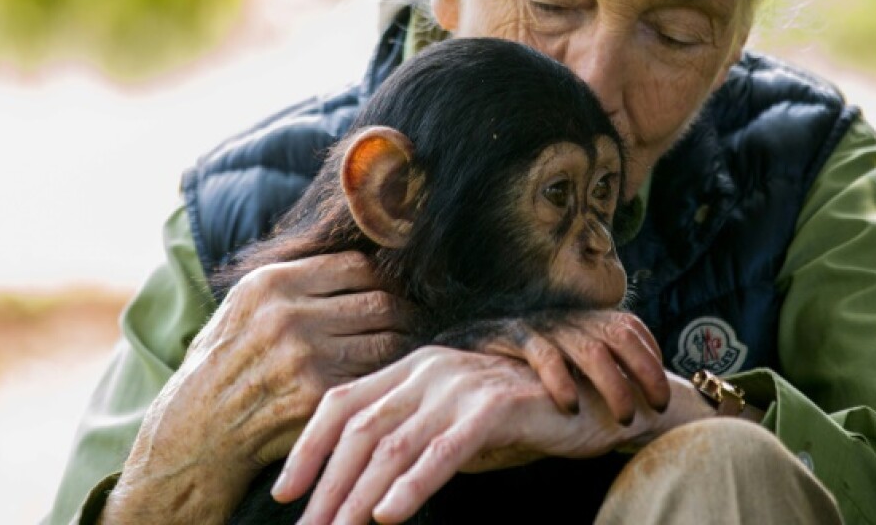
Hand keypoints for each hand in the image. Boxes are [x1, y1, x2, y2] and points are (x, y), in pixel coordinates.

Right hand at [102, 252, 411, 523]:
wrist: (197, 430)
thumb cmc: (224, 364)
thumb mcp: (244, 306)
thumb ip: (294, 282)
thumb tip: (359, 263)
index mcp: (270, 284)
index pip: (355, 266)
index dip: (380, 279)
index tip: (387, 291)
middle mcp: (288, 315)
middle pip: (377, 300)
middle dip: (399, 311)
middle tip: (410, 320)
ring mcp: (304, 357)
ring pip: (385, 338)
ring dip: (400, 343)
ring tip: (404, 345)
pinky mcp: (318, 396)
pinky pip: (375, 376)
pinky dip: (387, 375)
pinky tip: (387, 376)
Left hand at [272, 346, 706, 524]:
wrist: (591, 403)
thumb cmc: (517, 420)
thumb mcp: (451, 425)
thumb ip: (410, 439)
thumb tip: (356, 489)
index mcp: (413, 366)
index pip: (343, 401)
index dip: (308, 446)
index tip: (284, 491)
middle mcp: (431, 367)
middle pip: (361, 426)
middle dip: (329, 485)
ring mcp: (463, 383)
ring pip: (396, 442)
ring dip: (360, 495)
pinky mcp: (497, 405)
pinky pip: (445, 449)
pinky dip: (414, 484)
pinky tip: (391, 515)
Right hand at [445, 310, 670, 421]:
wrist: (457, 349)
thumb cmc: (517, 365)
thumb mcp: (561, 360)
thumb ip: (593, 371)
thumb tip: (638, 401)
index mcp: (582, 321)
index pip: (630, 326)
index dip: (652, 356)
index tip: (663, 394)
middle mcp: (566, 320)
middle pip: (619, 334)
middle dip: (645, 371)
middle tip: (658, 407)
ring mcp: (540, 327)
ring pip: (589, 348)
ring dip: (614, 385)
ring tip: (625, 418)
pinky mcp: (510, 337)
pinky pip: (543, 355)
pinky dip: (561, 382)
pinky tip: (571, 407)